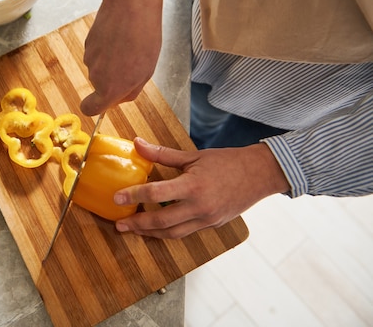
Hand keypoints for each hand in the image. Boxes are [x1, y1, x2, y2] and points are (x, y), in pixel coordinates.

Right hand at [80, 0, 163, 115]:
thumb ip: (130, 90)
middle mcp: (95, 75)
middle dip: (113, 79)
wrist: (131, 6)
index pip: (89, 108)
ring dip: (111, 62)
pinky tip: (120, 36)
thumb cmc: (143, 39)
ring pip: (99, 68)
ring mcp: (89, 57)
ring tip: (129, 46)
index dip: (94, 107)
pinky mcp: (88, 42)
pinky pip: (97, 53)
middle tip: (132, 63)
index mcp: (110, 88)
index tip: (104, 100)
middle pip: (100, 86)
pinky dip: (107, 48)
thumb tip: (119, 96)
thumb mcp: (146, 73)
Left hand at [113, 138, 290, 237]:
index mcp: (193, 186)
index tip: (116, 198)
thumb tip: (137, 143)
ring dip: (150, 233)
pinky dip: (167, 232)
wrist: (259, 175)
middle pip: (161, 222)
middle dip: (137, 225)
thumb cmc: (226, 162)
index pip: (156, 194)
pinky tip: (155, 228)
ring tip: (133, 229)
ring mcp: (206, 219)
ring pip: (172, 233)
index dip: (133, 196)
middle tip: (119, 224)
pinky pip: (184, 233)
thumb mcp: (192, 156)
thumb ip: (162, 153)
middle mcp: (199, 207)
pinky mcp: (211, 225)